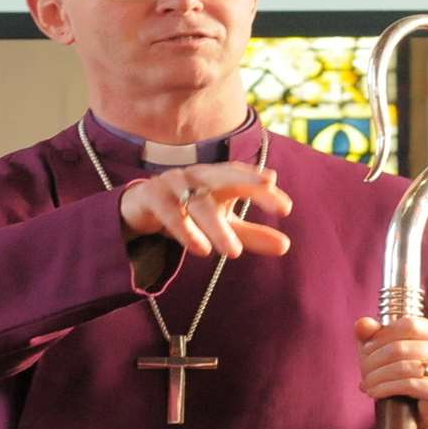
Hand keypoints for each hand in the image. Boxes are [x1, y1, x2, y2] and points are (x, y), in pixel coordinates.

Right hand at [118, 162, 292, 258]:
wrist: (140, 207)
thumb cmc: (190, 211)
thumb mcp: (222, 224)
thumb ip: (251, 234)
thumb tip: (286, 246)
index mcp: (219, 178)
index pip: (245, 179)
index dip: (264, 190)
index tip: (286, 209)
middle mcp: (199, 176)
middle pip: (226, 175)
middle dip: (247, 179)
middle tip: (269, 185)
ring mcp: (174, 183)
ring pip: (199, 203)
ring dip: (217, 227)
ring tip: (233, 253)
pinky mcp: (152, 196)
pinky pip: (171, 212)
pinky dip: (186, 230)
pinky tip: (201, 249)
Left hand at [355, 316, 427, 428]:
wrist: (420, 413)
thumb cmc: (405, 377)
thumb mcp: (387, 352)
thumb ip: (374, 335)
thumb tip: (361, 324)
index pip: (410, 325)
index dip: (383, 335)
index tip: (366, 348)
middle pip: (404, 348)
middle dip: (376, 359)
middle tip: (363, 370)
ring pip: (405, 367)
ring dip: (378, 376)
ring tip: (366, 382)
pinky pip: (411, 386)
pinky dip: (386, 388)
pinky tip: (374, 392)